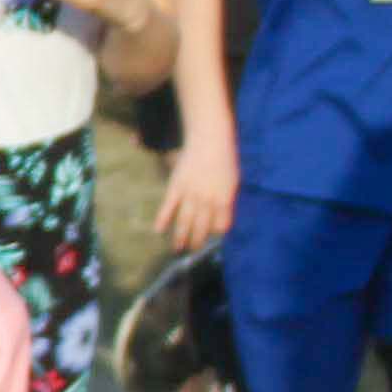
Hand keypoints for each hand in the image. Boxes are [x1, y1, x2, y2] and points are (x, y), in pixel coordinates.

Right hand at [152, 137, 237, 256]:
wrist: (210, 140)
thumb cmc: (224, 159)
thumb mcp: (232, 181)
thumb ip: (226, 200)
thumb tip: (220, 216)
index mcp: (224, 199)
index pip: (220, 224)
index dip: (216, 233)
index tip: (211, 240)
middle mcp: (207, 200)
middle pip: (201, 226)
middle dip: (198, 241)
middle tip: (193, 251)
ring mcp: (190, 194)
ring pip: (185, 220)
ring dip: (180, 236)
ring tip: (177, 249)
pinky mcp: (176, 186)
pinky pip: (168, 206)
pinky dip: (163, 218)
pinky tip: (158, 229)